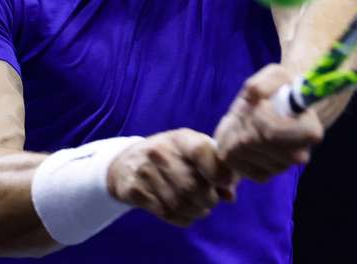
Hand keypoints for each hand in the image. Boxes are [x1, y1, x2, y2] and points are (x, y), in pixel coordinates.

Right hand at [106, 128, 237, 227]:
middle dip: (208, 200)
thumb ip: (215, 168)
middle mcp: (160, 152)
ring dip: (196, 212)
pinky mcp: (133, 190)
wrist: (126, 162)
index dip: (217, 171)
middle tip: (210, 201)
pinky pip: (165, 213)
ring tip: (199, 209)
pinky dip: (181, 218)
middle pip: (192, 186)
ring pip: (179, 203)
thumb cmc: (170, 157)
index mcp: (180, 138)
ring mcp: (144, 171)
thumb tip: (230, 195)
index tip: (224, 183)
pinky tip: (184, 213)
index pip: (201, 151)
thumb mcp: (192, 153)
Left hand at [214, 64, 323, 182]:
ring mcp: (279, 168)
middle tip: (249, 107)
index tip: (260, 104)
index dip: (259, 116)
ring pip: (239, 149)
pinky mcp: (262, 175)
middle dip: (244, 118)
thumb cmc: (279, 90)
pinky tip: (241, 133)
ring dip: (235, 128)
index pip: (272, 132)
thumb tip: (254, 94)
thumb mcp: (275, 76)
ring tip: (246, 118)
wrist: (276, 109)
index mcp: (309, 131)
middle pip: (252, 140)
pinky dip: (229, 143)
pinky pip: (232, 160)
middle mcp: (298, 155)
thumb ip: (265, 81)